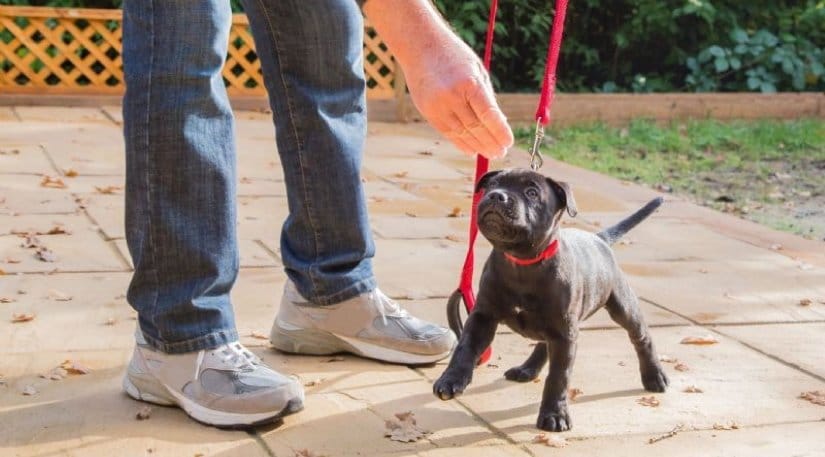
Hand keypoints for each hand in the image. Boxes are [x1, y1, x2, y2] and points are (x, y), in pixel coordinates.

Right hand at [404, 37, 513, 158]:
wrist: (420, 46)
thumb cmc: (454, 56)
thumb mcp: (477, 71)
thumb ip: (486, 97)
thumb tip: (499, 123)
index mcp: (469, 83)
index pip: (488, 114)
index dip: (500, 131)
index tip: (508, 142)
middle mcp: (452, 97)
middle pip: (475, 128)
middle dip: (491, 142)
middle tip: (502, 152)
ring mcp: (438, 106)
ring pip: (462, 134)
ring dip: (478, 146)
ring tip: (491, 153)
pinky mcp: (428, 112)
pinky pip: (447, 133)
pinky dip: (461, 143)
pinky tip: (472, 150)